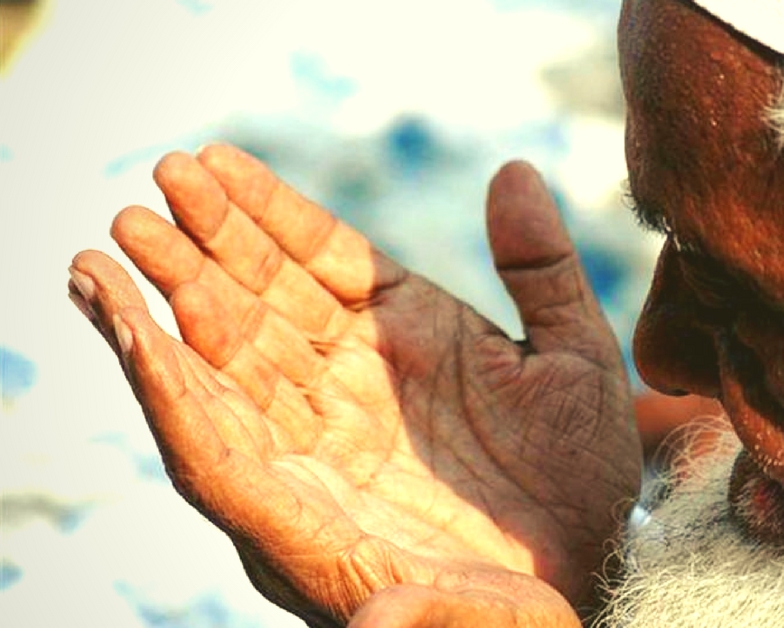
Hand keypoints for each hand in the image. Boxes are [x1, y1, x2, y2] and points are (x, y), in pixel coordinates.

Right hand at [67, 145, 641, 625]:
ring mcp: (319, 450)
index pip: (317, 261)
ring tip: (109, 255)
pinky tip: (141, 343)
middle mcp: (346, 388)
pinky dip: (175, 398)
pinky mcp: (298, 520)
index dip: (265, 212)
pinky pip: (221, 453)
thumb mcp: (575, 359)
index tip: (212, 159)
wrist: (587, 578)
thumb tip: (512, 169)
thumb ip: (541, 269)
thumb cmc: (579, 476)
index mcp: (404, 338)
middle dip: (200, 248)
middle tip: (154, 185)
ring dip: (164, 313)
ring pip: (220, 373)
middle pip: (256, 306)